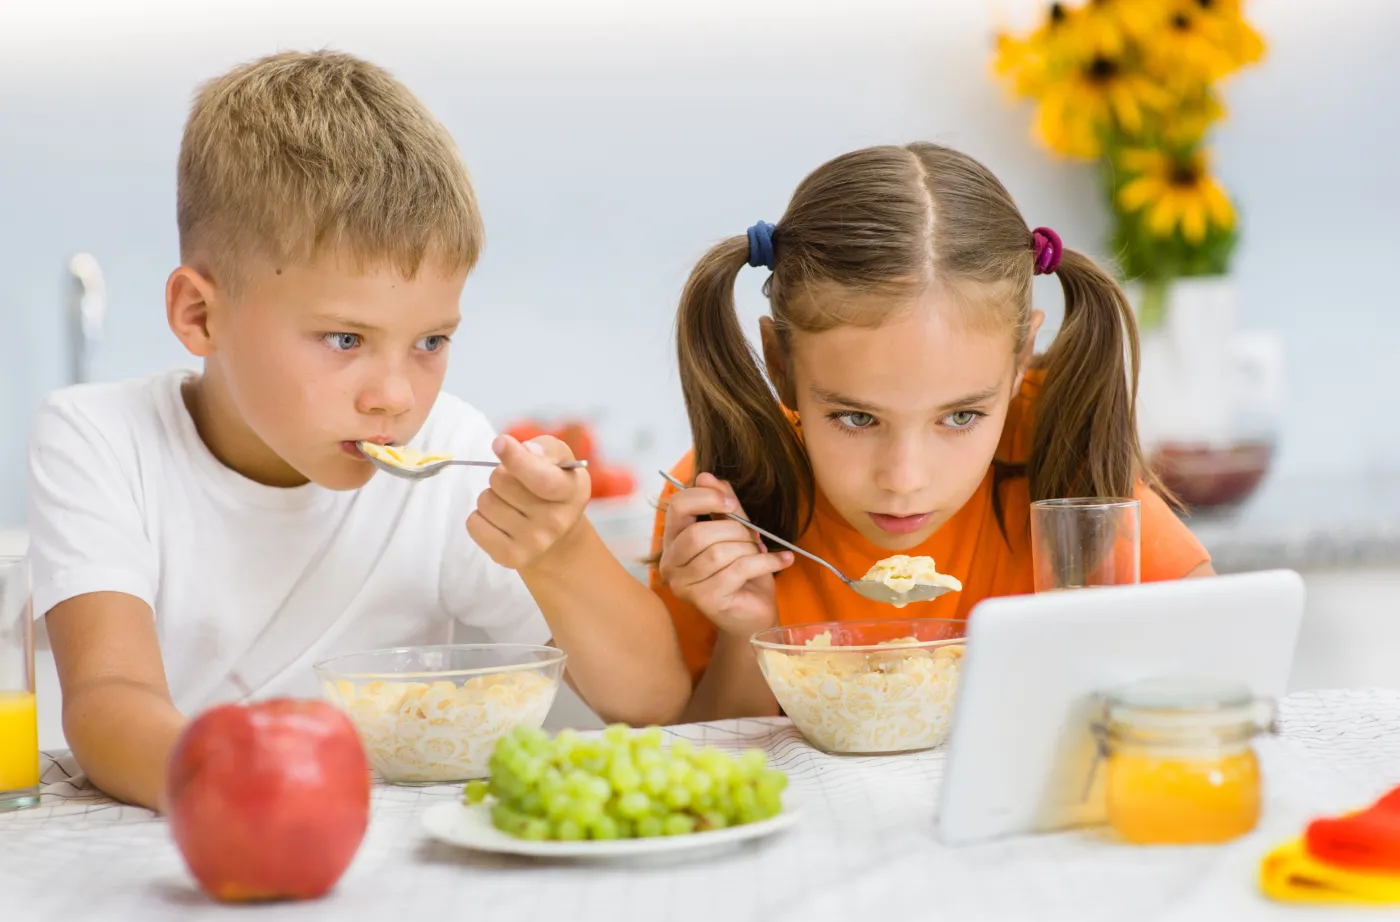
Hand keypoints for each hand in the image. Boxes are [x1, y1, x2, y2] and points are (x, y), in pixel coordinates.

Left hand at [467, 435, 590, 571]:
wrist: (557, 538)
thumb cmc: (554, 486)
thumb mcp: (560, 460)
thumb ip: (545, 449)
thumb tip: (524, 451)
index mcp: (572, 491)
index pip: (540, 478)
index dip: (516, 459)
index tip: (499, 443)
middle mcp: (555, 521)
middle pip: (500, 481)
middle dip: (502, 474)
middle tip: (517, 484)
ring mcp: (533, 543)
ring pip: (485, 501)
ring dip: (491, 496)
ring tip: (510, 503)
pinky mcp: (510, 557)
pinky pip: (474, 524)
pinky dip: (481, 517)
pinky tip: (500, 520)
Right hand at [657, 472, 793, 637]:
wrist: (754, 615)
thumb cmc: (742, 573)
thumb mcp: (735, 531)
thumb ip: (722, 505)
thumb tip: (706, 475)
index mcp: (673, 542)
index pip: (677, 507)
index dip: (707, 497)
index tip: (732, 504)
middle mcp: (671, 565)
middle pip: (699, 533)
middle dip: (735, 530)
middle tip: (754, 537)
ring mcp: (685, 586)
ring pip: (719, 552)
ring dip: (749, 549)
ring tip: (761, 553)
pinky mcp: (707, 601)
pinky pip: (738, 570)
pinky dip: (766, 562)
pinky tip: (782, 561)